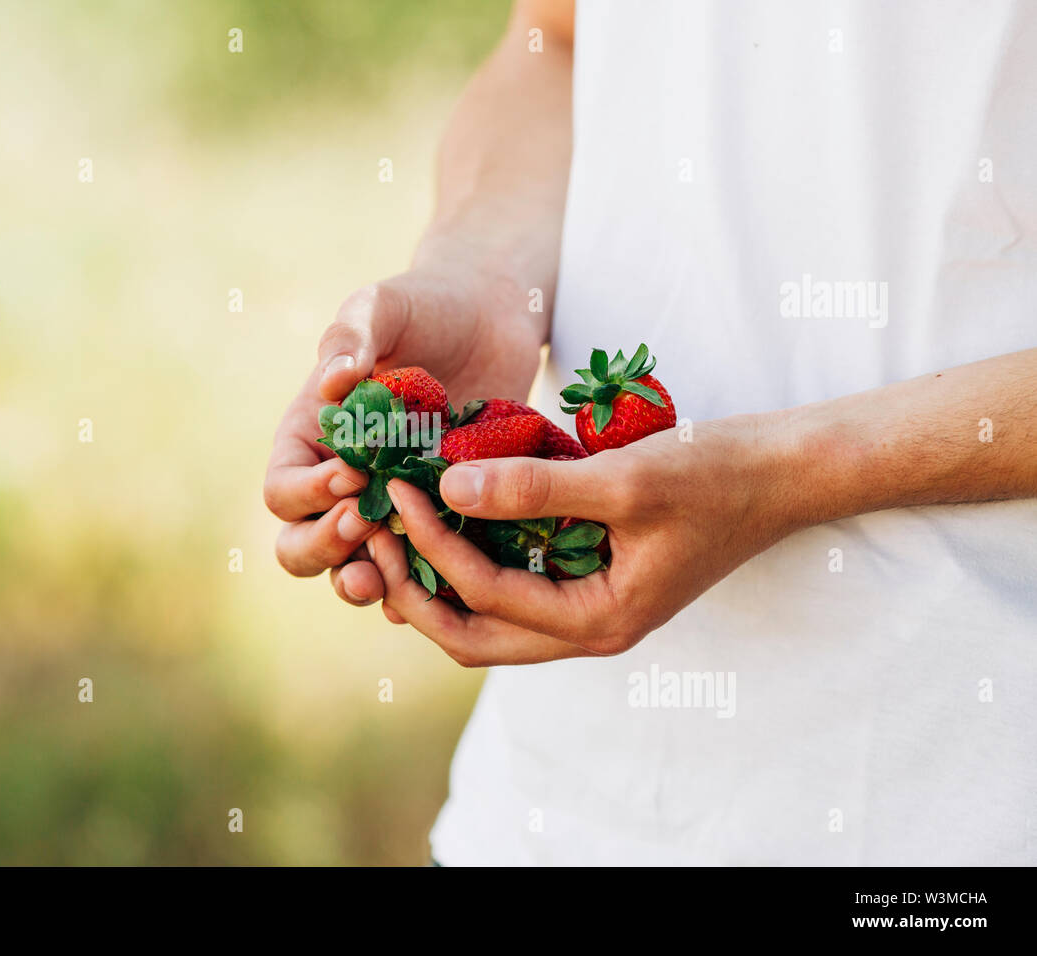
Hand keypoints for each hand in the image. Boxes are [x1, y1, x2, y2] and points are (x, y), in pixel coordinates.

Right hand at [263, 259, 544, 609]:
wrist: (489, 318)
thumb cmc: (423, 307)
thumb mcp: (382, 306)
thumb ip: (352, 334)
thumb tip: (333, 379)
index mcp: (309, 440)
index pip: (283, 491)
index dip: (307, 494)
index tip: (352, 474)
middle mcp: (337, 484)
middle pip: (300, 546)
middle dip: (323, 549)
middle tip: (364, 529)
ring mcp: (386, 508)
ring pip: (351, 570)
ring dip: (362, 582)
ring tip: (382, 580)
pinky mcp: (435, 520)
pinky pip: (414, 572)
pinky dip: (416, 588)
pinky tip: (436, 585)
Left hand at [372, 413, 799, 664]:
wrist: (785, 471)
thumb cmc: (717, 475)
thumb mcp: (624, 479)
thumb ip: (534, 489)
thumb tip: (447, 489)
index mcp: (596, 622)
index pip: (483, 593)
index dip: (431, 541)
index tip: (397, 485)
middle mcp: (586, 629)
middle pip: (471, 635)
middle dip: (416, 587)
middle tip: (377, 530)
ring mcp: (588, 607)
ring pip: (489, 615)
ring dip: (440, 576)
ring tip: (399, 524)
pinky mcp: (591, 577)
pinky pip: (516, 582)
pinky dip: (479, 554)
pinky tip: (455, 508)